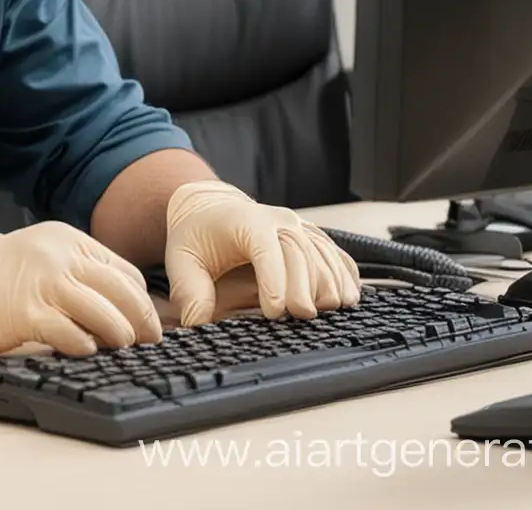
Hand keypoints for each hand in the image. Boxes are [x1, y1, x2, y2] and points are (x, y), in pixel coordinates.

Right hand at [0, 222, 162, 364]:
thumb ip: (74, 269)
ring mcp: (43, 283)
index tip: (149, 322)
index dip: (142, 300)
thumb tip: (118, 301)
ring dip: (119, 336)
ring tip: (120, 349)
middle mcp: (59, 256)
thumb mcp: (38, 257)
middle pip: (121, 290)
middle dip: (142, 320)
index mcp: (65, 239)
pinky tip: (85, 352)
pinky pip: (71, 334)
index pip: (122, 271)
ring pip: (104, 312)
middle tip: (148, 341)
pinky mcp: (26, 313)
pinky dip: (85, 346)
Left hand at [164, 180, 360, 324]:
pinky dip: (344, 274)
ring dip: (329, 283)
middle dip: (304, 286)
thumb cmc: (197, 234)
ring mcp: (299, 226)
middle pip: (300, 252)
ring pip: (323, 254)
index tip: (274, 311)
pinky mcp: (311, 237)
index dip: (274, 280)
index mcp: (246, 222)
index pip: (265, 248)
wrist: (211, 206)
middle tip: (302, 316)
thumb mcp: (182, 259)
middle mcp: (278, 220)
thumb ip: (190, 292)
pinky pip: (335, 253)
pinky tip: (349, 296)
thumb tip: (197, 323)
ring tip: (329, 311)